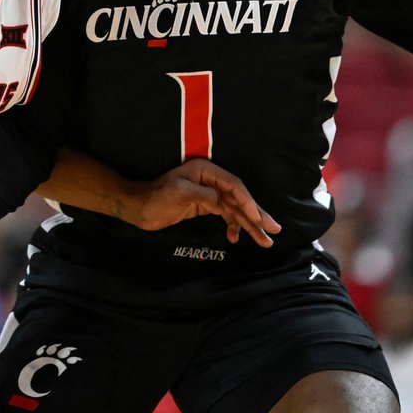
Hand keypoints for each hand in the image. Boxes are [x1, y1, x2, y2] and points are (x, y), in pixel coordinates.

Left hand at [126, 158, 281, 246]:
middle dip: (257, 215)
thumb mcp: (177, 193)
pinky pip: (225, 216)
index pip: (234, 187)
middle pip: (239, 198)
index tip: (257, 218)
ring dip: (250, 225)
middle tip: (275, 229)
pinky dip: (233, 227)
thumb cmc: (154, 197)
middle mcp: (211, 181)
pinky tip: (236, 238)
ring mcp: (209, 194)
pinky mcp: (204, 206)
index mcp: (206, 171)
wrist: (138, 207)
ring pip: (235, 210)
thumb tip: (221, 201)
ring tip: (265, 241)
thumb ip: (200, 195)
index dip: (247, 202)